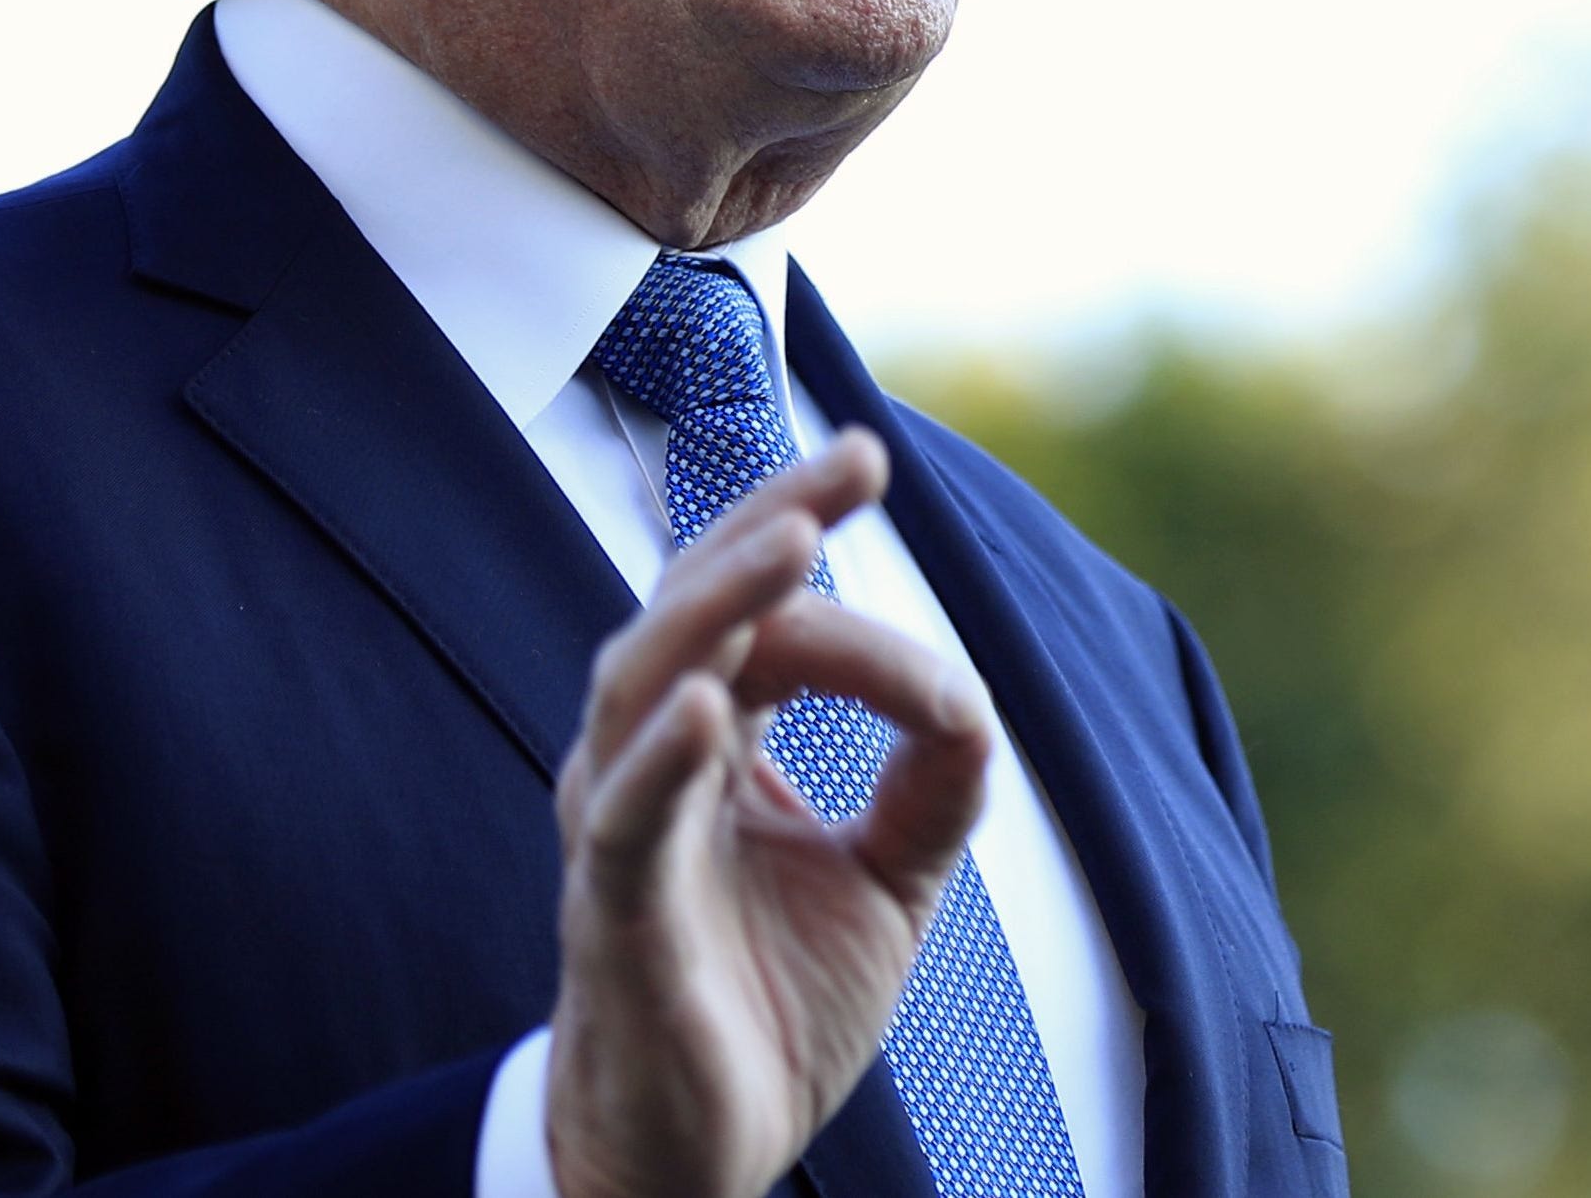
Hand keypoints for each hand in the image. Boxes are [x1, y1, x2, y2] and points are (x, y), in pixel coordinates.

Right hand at [543, 429, 993, 1197]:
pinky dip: (661, 759)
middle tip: (850, 463)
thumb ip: (932, 792)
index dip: (803, 522)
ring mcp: (621, 832)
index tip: (872, 462)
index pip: (753, 603)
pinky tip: (708, 704)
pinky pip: (627, 823)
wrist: (703, 1156)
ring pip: (642, 685)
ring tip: (793, 546)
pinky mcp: (615, 917)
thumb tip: (975, 706)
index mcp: (710, 739)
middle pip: (690, 608)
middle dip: (765, 526)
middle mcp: (649, 762)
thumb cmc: (770, 1006)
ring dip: (717, 610)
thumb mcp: (887, 884)